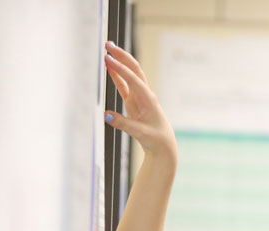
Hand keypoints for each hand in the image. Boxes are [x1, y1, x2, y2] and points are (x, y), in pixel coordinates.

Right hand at [104, 42, 176, 159]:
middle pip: (134, 69)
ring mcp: (139, 97)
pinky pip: (124, 85)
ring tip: (107, 50)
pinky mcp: (134, 102)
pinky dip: (117, 75)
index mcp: (148, 99)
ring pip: (129, 75)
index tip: (108, 59)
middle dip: (122, 56)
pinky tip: (109, 67)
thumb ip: (123, 124)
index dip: (120, 69)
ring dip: (119, 62)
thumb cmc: (155, 139)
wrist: (163, 146)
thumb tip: (106, 115)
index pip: (133, 79)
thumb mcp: (140, 133)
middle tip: (108, 45)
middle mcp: (145, 95)